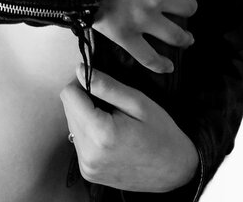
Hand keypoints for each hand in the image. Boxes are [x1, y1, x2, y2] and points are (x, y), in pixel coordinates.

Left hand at [60, 67, 198, 191]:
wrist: (175, 170)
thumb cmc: (161, 133)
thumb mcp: (138, 102)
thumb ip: (106, 86)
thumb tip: (79, 69)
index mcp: (101, 134)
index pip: (69, 94)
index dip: (82, 82)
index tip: (100, 83)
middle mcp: (89, 154)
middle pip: (68, 109)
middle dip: (84, 99)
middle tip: (111, 102)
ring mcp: (87, 167)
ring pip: (72, 124)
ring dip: (86, 115)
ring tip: (112, 118)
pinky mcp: (89, 173)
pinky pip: (79, 141)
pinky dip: (90, 132)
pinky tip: (110, 133)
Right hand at [94, 0, 203, 72]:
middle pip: (188, 7)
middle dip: (188, 5)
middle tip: (184, 5)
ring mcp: (143, 19)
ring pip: (176, 35)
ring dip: (184, 36)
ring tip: (186, 38)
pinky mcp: (125, 36)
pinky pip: (148, 57)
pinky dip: (160, 64)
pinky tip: (168, 66)